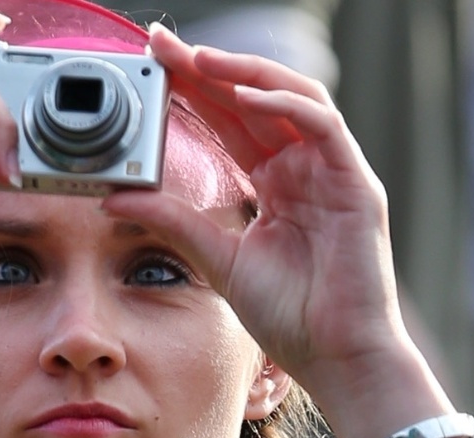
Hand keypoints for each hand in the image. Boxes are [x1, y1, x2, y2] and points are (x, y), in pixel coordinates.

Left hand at [103, 26, 412, 404]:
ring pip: (292, 96)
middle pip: (254, 99)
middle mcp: (305, 169)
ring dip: (245, 73)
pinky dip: (285, 104)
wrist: (337, 357)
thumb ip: (173, 223)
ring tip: (199, 61)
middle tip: (161, 45)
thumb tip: (116, 198)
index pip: (231, 121)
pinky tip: (245, 97)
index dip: (193, 88)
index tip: (152, 64)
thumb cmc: (292, 318)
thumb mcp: (217, 260)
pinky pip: (322, 125)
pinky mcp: (356, 183)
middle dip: (208, 68)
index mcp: (277, 184)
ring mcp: (333, 172)